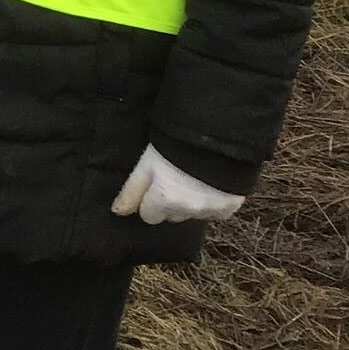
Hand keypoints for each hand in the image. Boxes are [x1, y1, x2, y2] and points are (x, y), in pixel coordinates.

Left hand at [111, 144, 244, 225]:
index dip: (150, 200)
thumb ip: (131, 190)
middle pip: (172, 216)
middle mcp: (188, 211)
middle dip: (171, 202)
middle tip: (174, 179)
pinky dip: (214, 202)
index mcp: (166, 201)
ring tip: (193, 179)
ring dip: (191, 203)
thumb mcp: (146, 163)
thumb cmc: (174, 145)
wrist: (215, 134)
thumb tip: (117, 211)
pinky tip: (212, 185)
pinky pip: (217, 212)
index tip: (155, 185)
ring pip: (193, 215)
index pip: (149, 215)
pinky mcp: (231, 206)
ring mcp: (211, 210)